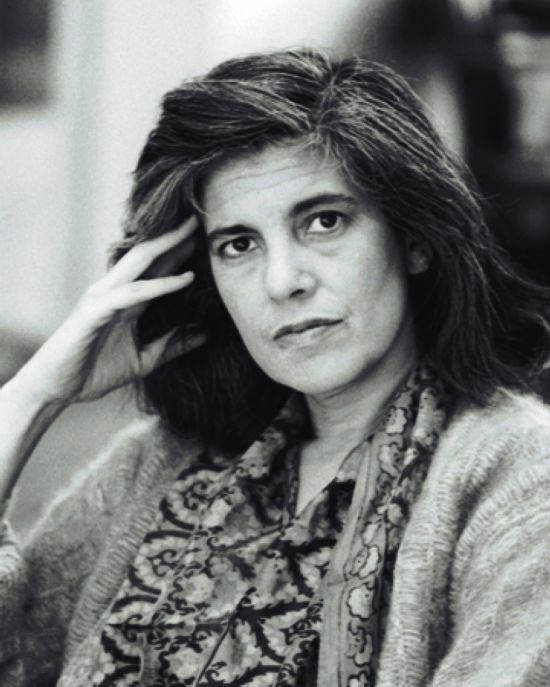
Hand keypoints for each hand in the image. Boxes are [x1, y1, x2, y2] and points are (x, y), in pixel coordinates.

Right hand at [15, 217, 204, 407]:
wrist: (58, 389)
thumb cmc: (95, 371)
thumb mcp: (145, 359)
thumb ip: (172, 346)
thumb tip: (205, 334)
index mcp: (127, 301)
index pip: (155, 267)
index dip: (179, 251)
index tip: (206, 238)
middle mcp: (115, 292)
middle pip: (148, 254)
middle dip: (173, 236)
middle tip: (200, 220)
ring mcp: (103, 297)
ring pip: (139, 262)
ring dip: (167, 246)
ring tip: (193, 233)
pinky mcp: (96, 311)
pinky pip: (134, 293)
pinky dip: (160, 285)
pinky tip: (184, 279)